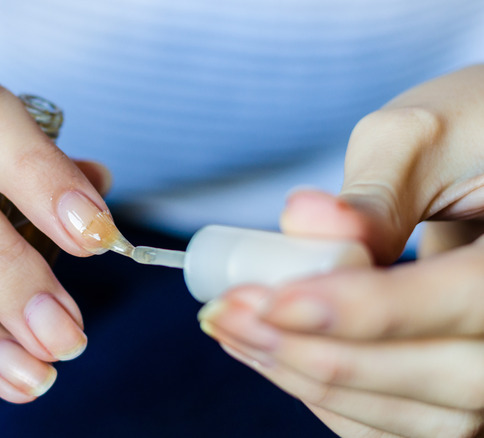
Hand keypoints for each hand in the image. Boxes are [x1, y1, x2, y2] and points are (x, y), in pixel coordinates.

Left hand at [199, 65, 483, 435]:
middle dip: (319, 353)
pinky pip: (403, 423)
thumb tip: (302, 222)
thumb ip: (371, 190)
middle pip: (442, 379)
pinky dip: (331, 398)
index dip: (365, 309)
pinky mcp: (459, 386)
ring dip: (309, 379)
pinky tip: (272, 351)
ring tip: (233, 328)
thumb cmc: (463, 136)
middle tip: (230, 313)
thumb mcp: (422, 137)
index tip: (273, 300)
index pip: (466, 299)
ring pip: (418, 414)